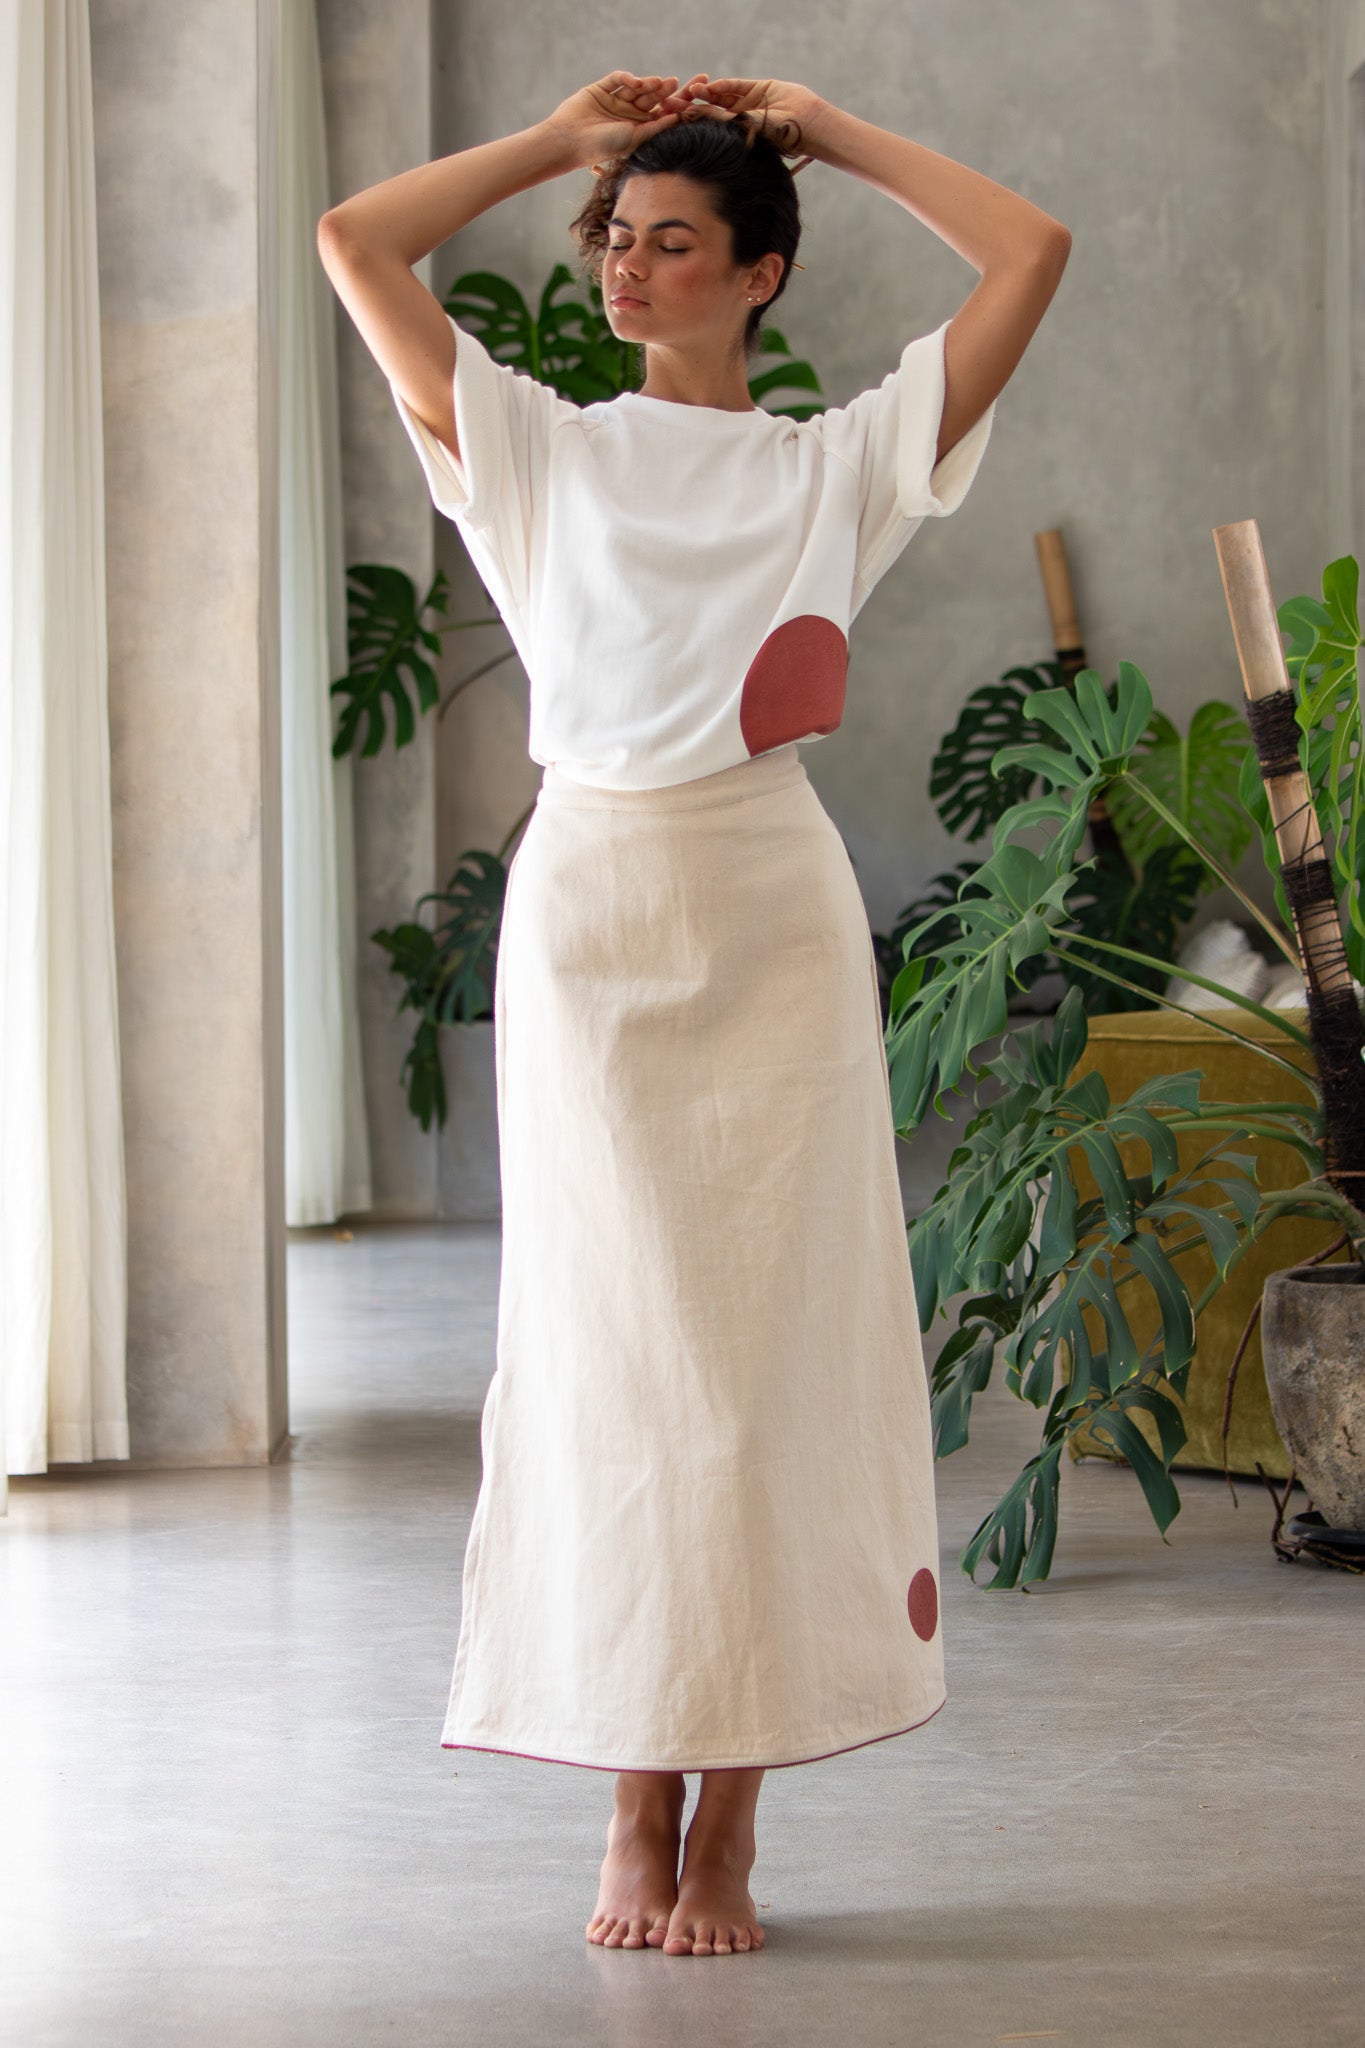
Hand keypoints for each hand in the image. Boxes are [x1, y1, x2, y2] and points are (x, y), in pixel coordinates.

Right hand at [545, 71, 693, 171]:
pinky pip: (617, 79)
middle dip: (663, 90)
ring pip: (635, 88)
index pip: (660, 113)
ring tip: (658, 82)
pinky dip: (627, 78)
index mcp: (638, 129)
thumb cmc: (604, 146)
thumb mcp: (635, 138)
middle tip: (676, 82)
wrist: (570, 141)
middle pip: (651, 98)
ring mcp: (614, 100)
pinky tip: (634, 82)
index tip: (690, 98)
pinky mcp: (601, 89)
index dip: (674, 105)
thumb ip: (656, 127)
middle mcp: (628, 114)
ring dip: (647, 84)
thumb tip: (679, 117)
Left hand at [669, 75, 827, 164]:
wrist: (805, 123)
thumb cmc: (777, 136)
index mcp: (734, 136)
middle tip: (670, 102)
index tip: (671, 120)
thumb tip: (696, 117)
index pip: (707, 127)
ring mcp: (746, 103)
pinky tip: (711, 85)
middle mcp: (737, 120)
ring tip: (691, 90)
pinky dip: (724, 84)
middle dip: (691, 105)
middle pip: (709, 110)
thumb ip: (723, 121)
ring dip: (706, 92)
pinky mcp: (756, 89)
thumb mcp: (746, 131)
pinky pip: (736, 85)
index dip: (690, 122)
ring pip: (721, 96)